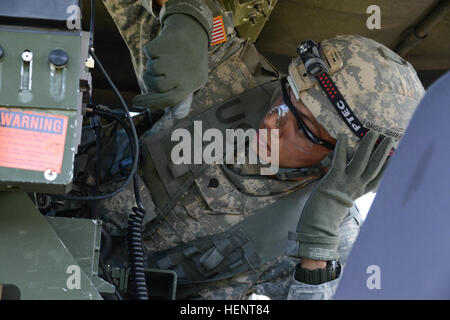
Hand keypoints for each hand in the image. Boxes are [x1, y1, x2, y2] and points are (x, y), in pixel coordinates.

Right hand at [133, 13, 208, 108]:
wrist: (194, 31)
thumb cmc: (192, 61)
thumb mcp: (194, 81)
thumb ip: (184, 98)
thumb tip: (176, 116)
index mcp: (190, 85)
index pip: (168, 100)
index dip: (150, 103)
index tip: (135, 102)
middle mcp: (182, 74)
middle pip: (156, 85)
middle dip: (151, 81)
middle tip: (155, 73)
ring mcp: (173, 59)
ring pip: (151, 69)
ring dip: (152, 65)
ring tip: (164, 59)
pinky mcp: (164, 44)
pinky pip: (148, 53)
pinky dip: (151, 51)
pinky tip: (163, 48)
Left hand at [294, 130, 393, 260]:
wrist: (318, 228)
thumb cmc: (325, 217)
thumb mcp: (340, 204)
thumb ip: (345, 195)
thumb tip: (346, 189)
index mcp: (358, 194)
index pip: (376, 179)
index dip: (386, 167)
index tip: (393, 156)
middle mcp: (355, 188)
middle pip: (373, 167)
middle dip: (382, 152)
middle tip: (388, 138)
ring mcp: (345, 183)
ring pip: (361, 162)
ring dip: (367, 146)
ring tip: (373, 133)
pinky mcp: (333, 179)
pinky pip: (340, 160)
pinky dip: (342, 147)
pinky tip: (343, 135)